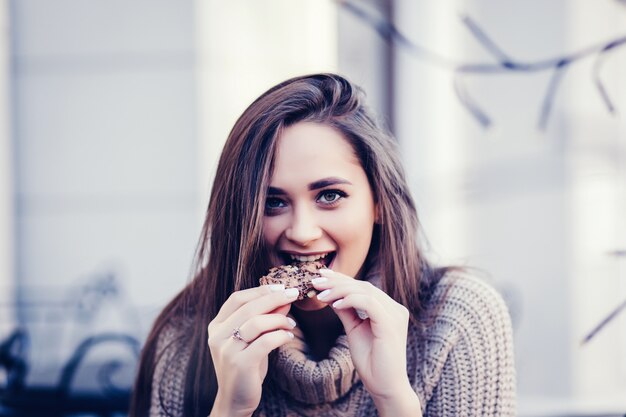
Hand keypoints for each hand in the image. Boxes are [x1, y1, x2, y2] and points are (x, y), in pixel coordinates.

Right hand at [207, 284, 298, 416]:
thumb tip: (283, 299)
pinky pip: (264, 342)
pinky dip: (280, 336)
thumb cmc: (246, 366)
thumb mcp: (254, 339)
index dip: (259, 291)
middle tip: (294, 294)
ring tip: (292, 324)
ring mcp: (227, 350)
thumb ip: (265, 319)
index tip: (280, 287)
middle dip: (274, 298)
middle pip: (248, 307)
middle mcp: (218, 336)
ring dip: (278, 319)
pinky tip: (288, 337)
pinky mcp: (240, 364)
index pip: (237, 298)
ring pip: (256, 322)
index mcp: (217, 326)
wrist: (235, 400)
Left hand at [312, 269, 421, 415]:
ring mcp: (395, 314)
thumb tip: (330, 296)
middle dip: (338, 281)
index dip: (342, 279)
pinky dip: (349, 300)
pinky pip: (368, 303)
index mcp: (389, 309)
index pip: (363, 288)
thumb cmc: (371, 363)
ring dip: (339, 289)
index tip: (321, 276)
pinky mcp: (391, 323)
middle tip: (315, 280)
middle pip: (363, 286)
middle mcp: (395, 308)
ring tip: (320, 293)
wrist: (385, 387)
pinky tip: (333, 304)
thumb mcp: (355, 331)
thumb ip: (347, 312)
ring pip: (365, 291)